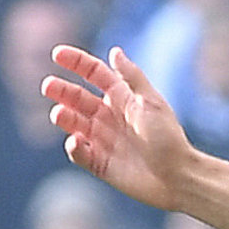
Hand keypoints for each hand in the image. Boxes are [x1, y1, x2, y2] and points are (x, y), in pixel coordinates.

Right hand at [43, 45, 196, 213]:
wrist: (179, 178)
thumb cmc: (169, 138)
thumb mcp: (151, 103)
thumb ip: (132, 77)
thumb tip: (114, 51)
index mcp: (121, 98)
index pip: (93, 74)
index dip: (76, 62)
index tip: (57, 54)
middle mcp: (108, 117)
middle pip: (77, 98)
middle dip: (61, 90)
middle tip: (48, 86)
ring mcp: (102, 140)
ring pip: (73, 123)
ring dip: (64, 117)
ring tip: (59, 114)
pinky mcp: (99, 163)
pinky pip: (79, 153)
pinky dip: (74, 147)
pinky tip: (75, 142)